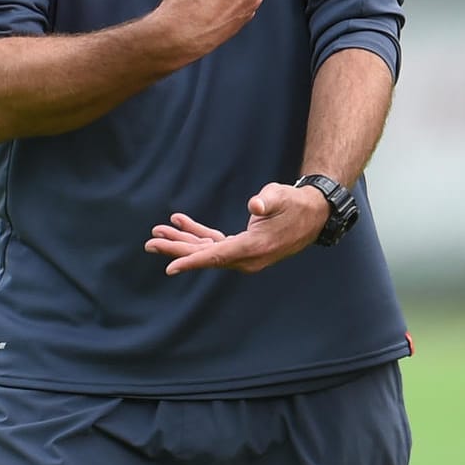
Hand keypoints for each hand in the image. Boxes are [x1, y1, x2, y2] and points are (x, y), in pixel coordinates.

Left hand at [143, 182, 329, 274]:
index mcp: (255, 246)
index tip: (170, 268)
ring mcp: (245, 256)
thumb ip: (267, 200)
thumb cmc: (295, 203)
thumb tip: (255, 205)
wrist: (314, 214)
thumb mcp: (281, 196)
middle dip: (177, 249)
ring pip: (208, 251)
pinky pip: (216, 245)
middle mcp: (248, 257)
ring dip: (184, 242)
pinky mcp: (244, 248)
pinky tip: (182, 223)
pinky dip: (199, 236)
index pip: (218, 255)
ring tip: (158, 232)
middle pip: (206, 256)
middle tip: (150, 242)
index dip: (192, 260)